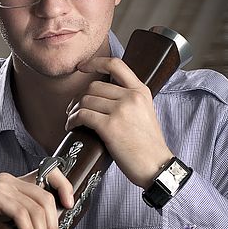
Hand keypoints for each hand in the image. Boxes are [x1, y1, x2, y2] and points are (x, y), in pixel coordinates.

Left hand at [65, 56, 172, 187]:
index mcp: (141, 91)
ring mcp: (121, 111)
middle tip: (73, 108)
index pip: (116, 65)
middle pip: (94, 86)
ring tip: (72, 118)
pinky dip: (72, 120)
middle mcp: (131, 97)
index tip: (82, 67)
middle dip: (79, 97)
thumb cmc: (148, 145)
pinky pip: (83, 115)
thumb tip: (103, 95)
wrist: (156, 165)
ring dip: (74, 109)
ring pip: (86, 100)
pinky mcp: (110, 127)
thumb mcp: (145, 112)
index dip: (95, 62)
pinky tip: (71, 126)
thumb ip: (128, 99)